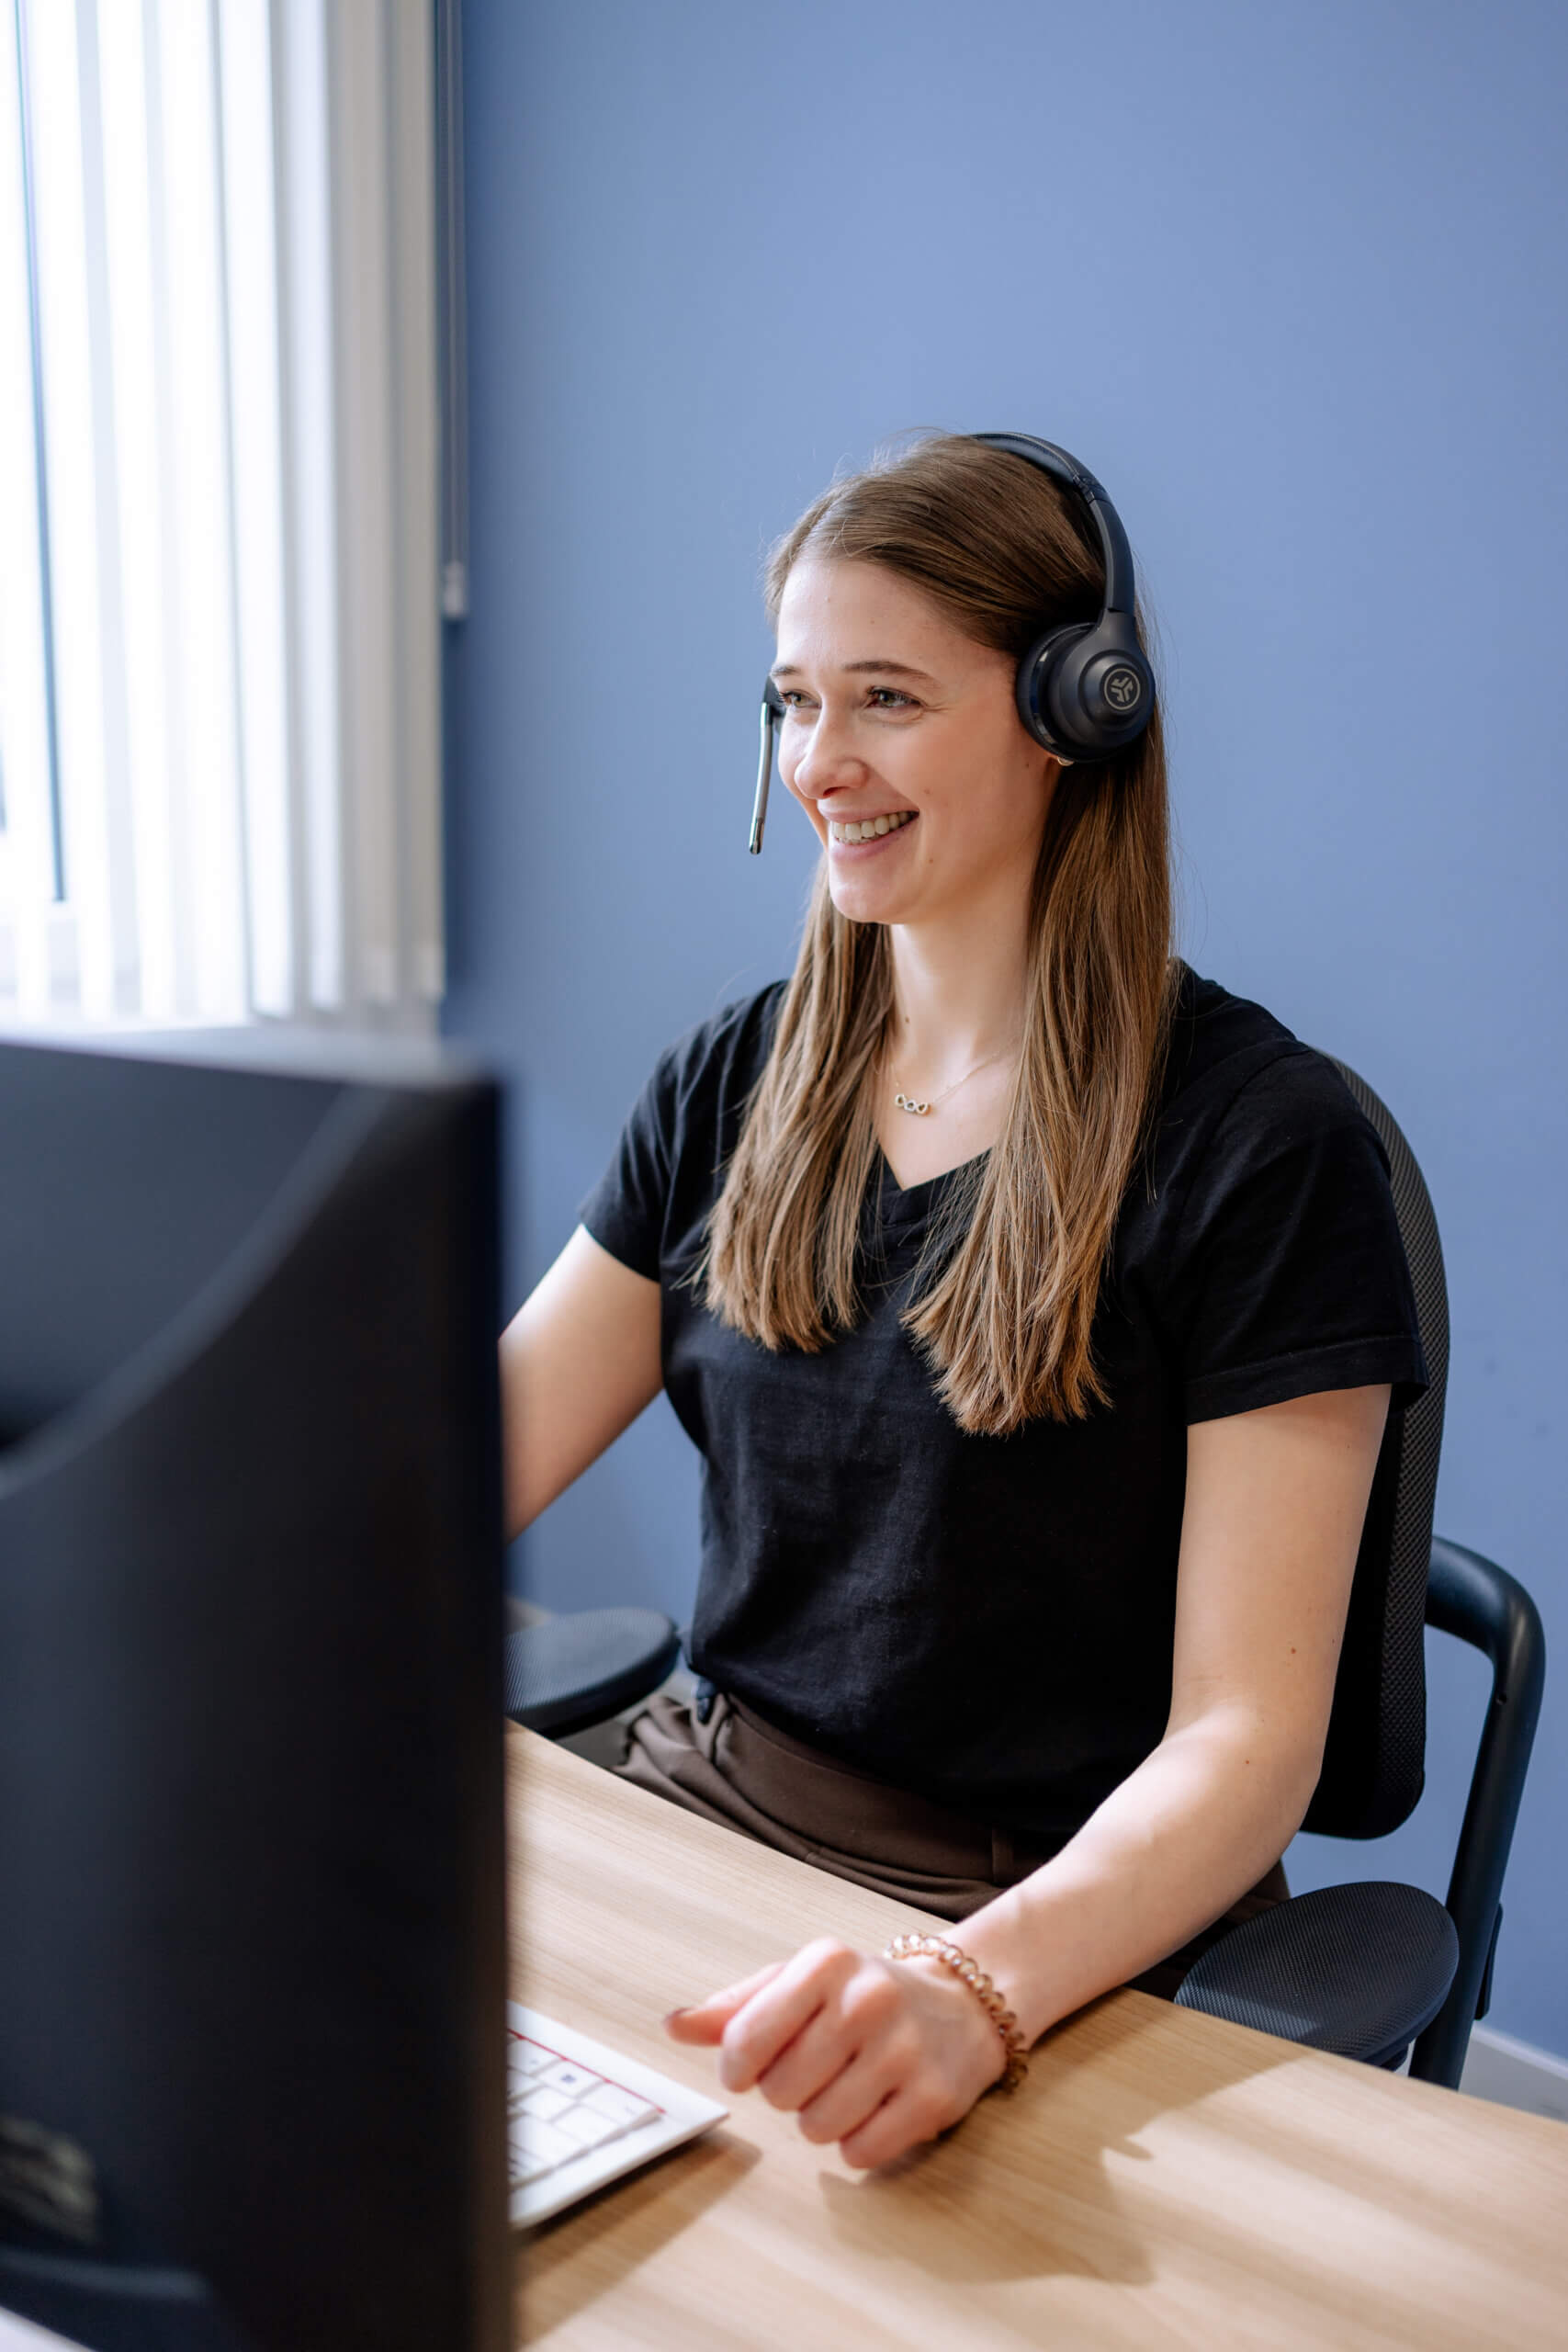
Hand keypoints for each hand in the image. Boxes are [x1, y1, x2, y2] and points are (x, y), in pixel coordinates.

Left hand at [663, 1936, 1007, 2169]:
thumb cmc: (862, 1996)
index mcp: (826, 1963)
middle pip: (779, 2091)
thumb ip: (735, 2007)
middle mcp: (867, 2000)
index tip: (747, 2067)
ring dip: (820, 2120)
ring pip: (816, 2128)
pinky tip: (874, 2110)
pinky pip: (861, 2153)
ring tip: (845, 2088)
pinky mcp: (932, 2099)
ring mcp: (904, 2050)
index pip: (745, 2037)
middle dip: (786, 2091)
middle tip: (815, 2070)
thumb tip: (674, 2025)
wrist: (961, 2006)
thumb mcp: (798, 1982)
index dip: (737, 2066)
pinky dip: (857, 2144)